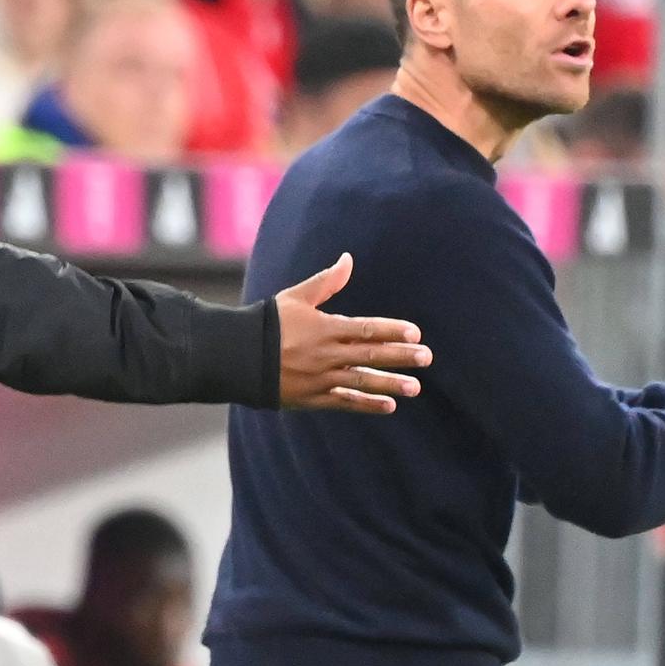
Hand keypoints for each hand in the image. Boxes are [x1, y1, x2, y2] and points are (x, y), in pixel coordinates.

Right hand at [276, 253, 431, 412]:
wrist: (238, 357)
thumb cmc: (268, 322)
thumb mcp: (296, 297)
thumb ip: (327, 281)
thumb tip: (348, 259)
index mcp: (323, 327)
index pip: (366, 329)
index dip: (392, 331)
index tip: (415, 333)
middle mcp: (325, 354)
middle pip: (370, 355)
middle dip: (401, 357)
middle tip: (426, 358)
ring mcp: (319, 378)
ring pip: (361, 381)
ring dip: (390, 384)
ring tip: (415, 386)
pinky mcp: (311, 397)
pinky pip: (344, 402)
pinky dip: (366, 404)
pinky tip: (389, 406)